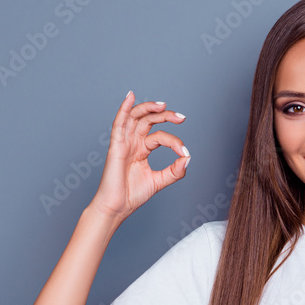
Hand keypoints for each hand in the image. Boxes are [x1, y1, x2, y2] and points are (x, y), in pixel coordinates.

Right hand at [89, 92, 189, 222]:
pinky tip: (130, 96)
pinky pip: (119, 123)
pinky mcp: (116, 146)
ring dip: (148, 108)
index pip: (160, 136)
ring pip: (135, 117)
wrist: (117, 207)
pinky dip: (124, 108)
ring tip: (163, 105)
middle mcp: (133, 143)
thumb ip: (174, 171)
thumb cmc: (133, 195)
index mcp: (142, 150)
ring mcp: (124, 143)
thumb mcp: (159, 181)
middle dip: (165, 116)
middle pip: (148, 121)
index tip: (184, 152)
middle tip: (181, 118)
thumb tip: (188, 158)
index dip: (174, 141)